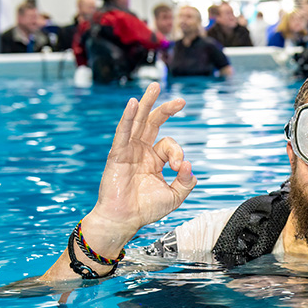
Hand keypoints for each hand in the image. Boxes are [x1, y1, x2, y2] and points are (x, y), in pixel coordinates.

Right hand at [89, 83, 196, 235]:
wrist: (124, 219)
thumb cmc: (146, 209)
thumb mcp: (175, 196)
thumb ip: (186, 181)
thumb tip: (190, 165)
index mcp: (153, 159)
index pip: (169, 144)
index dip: (178, 153)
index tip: (179, 166)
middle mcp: (141, 151)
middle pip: (153, 123)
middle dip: (166, 109)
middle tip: (181, 101)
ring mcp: (128, 151)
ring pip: (137, 121)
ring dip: (146, 103)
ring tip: (154, 87)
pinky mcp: (117, 154)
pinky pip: (123, 133)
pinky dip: (128, 118)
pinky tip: (133, 103)